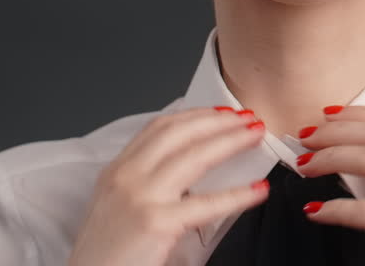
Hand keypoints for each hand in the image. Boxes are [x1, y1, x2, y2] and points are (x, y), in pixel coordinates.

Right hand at [67, 106, 270, 265]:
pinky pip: (207, 204)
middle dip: (218, 121)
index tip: (221, 112)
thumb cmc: (107, 255)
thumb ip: (148, 184)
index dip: (195, 115)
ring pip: (195, 156)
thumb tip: (192, 173)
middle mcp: (126, 177)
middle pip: (179, 133)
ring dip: (232, 141)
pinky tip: (257, 190)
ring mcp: (140, 197)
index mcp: (116, 171)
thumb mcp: (118, 206)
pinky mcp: (156, 223)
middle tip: (247, 117)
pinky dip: (237, 195)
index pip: (159, 128)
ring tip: (256, 136)